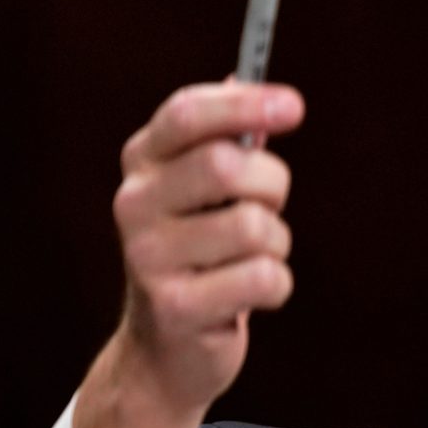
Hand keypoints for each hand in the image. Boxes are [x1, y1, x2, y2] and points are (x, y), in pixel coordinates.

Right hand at [74, 81, 302, 427]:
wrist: (167, 352)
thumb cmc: (202, 255)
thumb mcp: (206, 193)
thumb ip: (227, 139)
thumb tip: (244, 75)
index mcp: (142, 163)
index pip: (187, 114)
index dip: (244, 104)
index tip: (294, 106)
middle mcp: (133, 203)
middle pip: (228, 166)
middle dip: (272, 186)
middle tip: (270, 207)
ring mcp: (147, 256)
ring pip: (254, 227)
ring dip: (276, 245)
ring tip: (251, 260)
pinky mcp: (175, 306)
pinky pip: (264, 277)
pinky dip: (276, 286)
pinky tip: (249, 295)